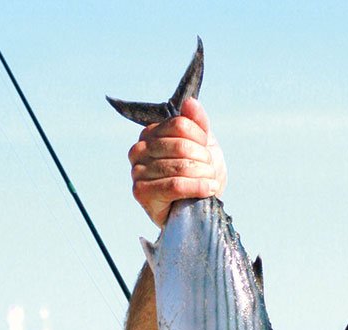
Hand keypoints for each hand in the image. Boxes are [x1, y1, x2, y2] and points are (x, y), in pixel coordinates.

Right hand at [128, 97, 226, 226]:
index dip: (200, 138)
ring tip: (211, 181)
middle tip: (211, 170)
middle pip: (180, 145)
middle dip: (203, 159)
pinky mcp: (141, 193)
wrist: (195, 210)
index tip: (207, 151)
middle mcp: (138, 150)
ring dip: (203, 174)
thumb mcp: (202, 146)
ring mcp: (136, 172)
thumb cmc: (197, 176)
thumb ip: (197, 123)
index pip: (179, 125)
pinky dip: (197, 187)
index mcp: (149, 134)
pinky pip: (175, 185)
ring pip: (179, 166)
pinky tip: (209, 189)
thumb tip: (190, 102)